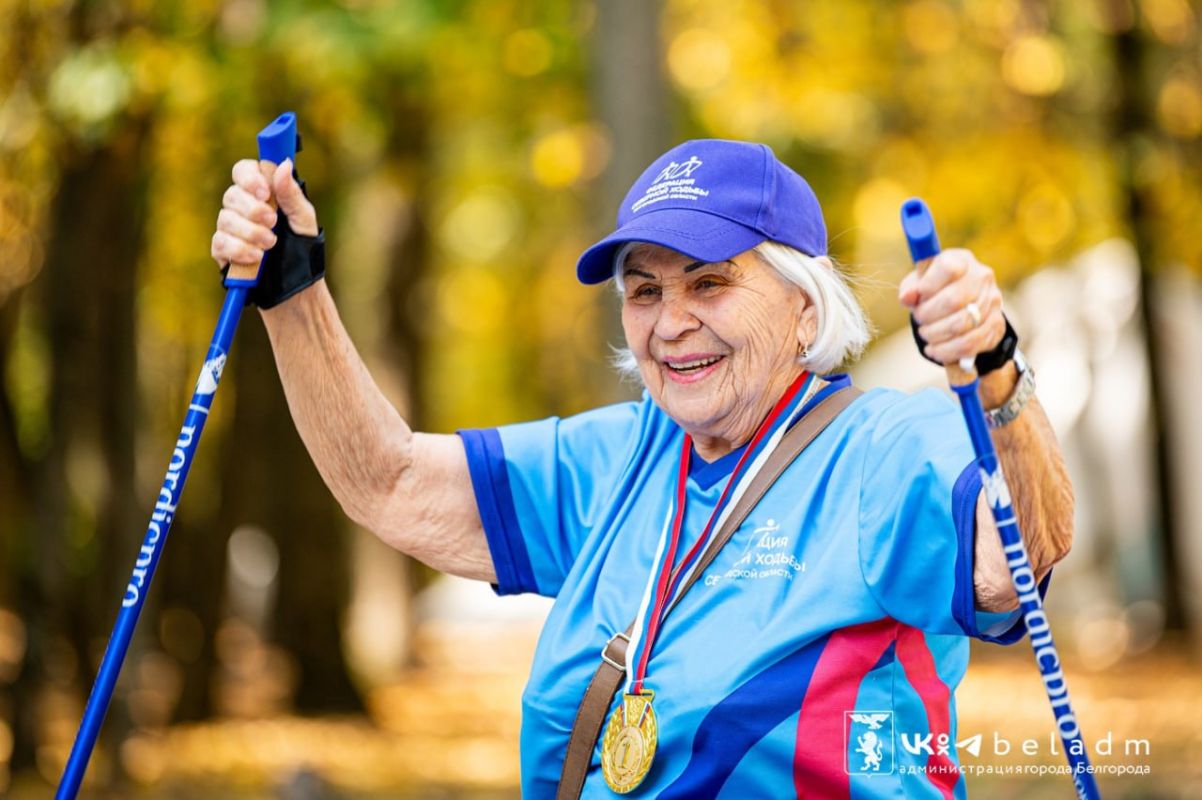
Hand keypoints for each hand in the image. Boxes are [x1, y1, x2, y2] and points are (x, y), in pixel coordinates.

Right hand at [210, 159, 317, 268]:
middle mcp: (242, 207)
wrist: (295, 284)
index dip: (249, 178)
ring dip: (250, 232)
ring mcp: (230, 228)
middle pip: (232, 195)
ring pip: (225, 219)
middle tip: (273, 223)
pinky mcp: (222, 250)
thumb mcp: (303, 219)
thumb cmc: (301, 247)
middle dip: (253, 210)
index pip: (243, 170)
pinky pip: (220, 242)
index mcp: (262, 193)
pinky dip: (239, 249)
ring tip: (271, 245)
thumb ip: (291, 194)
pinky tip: (256, 258)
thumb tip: (284, 165)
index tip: (265, 192)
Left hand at [897, 248, 1004, 365]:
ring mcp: (993, 301)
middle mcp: (982, 278)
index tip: (917, 297)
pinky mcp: (996, 325)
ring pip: (961, 325)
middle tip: (919, 319)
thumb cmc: (935, 290)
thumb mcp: (919, 283)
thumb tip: (907, 297)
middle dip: (928, 315)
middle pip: (953, 300)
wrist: (964, 304)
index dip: (928, 286)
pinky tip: (934, 349)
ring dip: (936, 334)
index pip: (949, 268)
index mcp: (962, 260)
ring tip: (926, 334)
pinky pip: (970, 344)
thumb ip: (911, 288)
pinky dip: (946, 351)